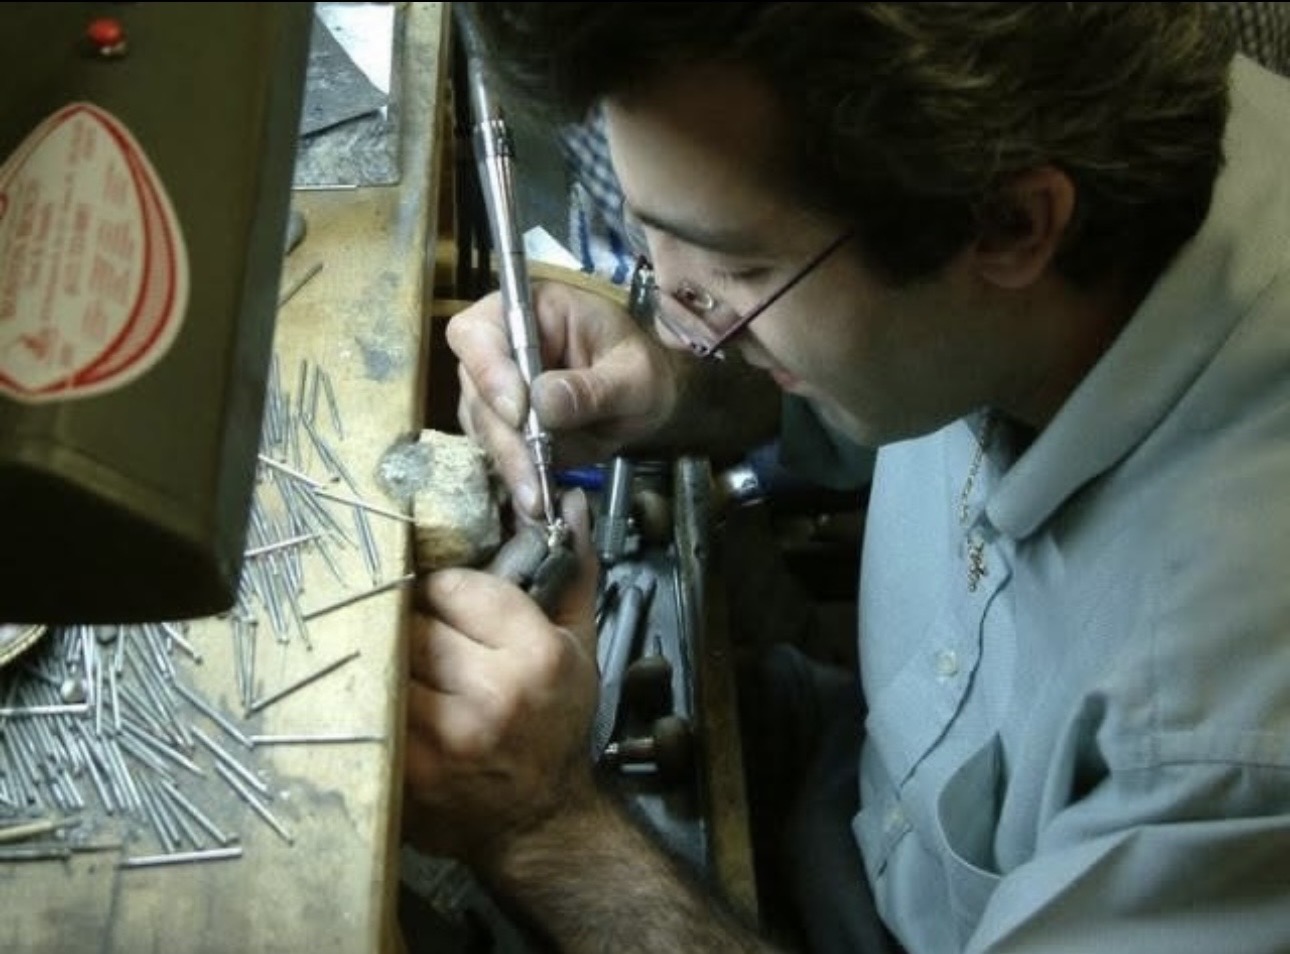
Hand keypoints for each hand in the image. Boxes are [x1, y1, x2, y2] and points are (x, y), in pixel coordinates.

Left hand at [403, 490, 600, 865]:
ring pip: (386, 659)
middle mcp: (490, 694)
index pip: (456, 587)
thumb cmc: (556, 725)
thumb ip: (572, 571)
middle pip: (414, 620)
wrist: (536, 820)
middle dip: (415, 621)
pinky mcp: (404, 768)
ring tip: (409, 666)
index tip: (447, 602)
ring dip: (390, 656)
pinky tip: (390, 698)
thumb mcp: (579, 646)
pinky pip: (369, 704)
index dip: (446, 590)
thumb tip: (567, 503)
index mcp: (536, 657)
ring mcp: (441, 736)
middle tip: (424, 633)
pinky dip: (373, 694)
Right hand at [448, 279, 680, 518]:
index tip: (519, 412)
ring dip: (509, 462)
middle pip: (475, 388)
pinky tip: (538, 498)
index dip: (488, 371)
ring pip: (482, 427)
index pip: (478, 332)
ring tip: (538, 498)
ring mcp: (497, 387)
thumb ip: (593, 388)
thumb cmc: (643, 372)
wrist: (649, 402)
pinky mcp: (504, 425)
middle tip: (532, 476)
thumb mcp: (633, 377)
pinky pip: (497, 451)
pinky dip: (518, 475)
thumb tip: (543, 401)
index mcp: (531, 311)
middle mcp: (502, 346)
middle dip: (504, 436)